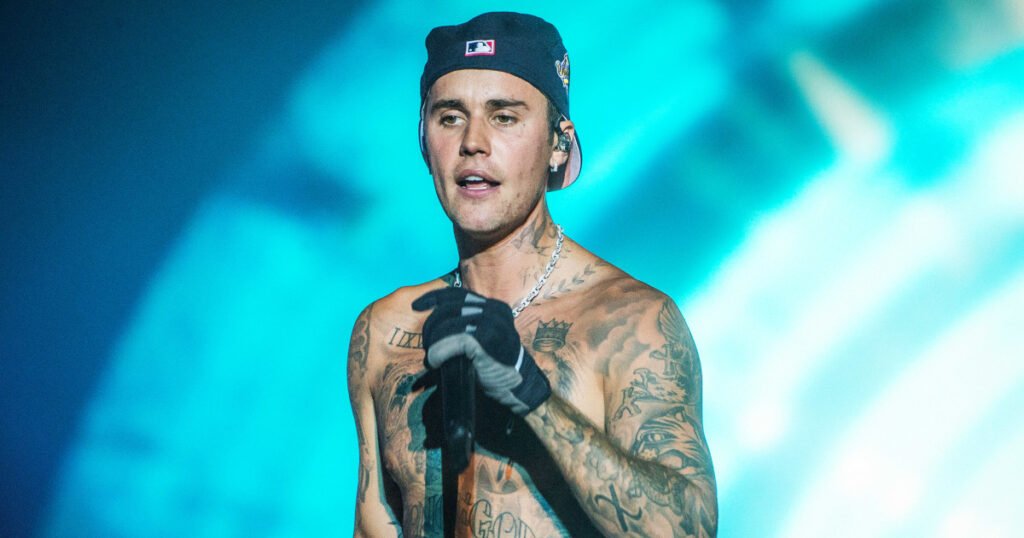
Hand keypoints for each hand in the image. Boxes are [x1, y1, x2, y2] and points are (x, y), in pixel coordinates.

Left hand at [412, 287, 550, 415]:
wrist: (516, 387)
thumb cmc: (494, 366)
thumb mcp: (481, 338)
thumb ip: (465, 325)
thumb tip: (431, 318)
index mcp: (492, 307)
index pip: (457, 293)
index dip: (433, 297)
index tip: (416, 307)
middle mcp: (493, 310)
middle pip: (449, 307)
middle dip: (431, 326)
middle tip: (427, 345)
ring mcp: (492, 323)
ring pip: (448, 324)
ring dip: (433, 343)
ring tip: (431, 358)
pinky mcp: (487, 338)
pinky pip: (453, 340)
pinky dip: (438, 352)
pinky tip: (435, 362)